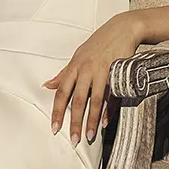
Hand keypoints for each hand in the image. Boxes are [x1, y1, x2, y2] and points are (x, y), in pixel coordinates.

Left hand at [43, 13, 140, 144]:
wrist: (122, 29)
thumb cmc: (98, 44)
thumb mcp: (78, 56)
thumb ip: (64, 73)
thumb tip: (47, 85)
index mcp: (74, 67)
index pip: (62, 92)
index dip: (57, 111)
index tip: (55, 128)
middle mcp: (87, 70)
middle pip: (78, 100)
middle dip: (75, 122)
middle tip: (73, 139)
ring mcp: (103, 71)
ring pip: (96, 100)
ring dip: (92, 120)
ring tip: (89, 135)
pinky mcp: (117, 73)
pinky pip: (113, 96)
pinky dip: (109, 110)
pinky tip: (105, 122)